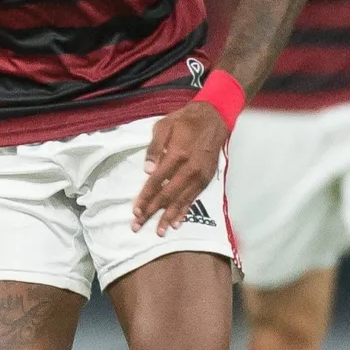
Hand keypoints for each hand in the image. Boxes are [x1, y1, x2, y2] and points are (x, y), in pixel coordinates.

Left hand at [133, 101, 225, 231]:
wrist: (214, 117)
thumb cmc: (185, 120)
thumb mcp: (164, 125)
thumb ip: (155, 147)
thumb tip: (147, 170)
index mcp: (177, 154)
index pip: (156, 181)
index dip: (145, 197)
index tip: (135, 211)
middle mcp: (189, 169)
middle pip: (167, 195)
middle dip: (152, 212)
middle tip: (138, 226)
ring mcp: (199, 175)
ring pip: (181, 201)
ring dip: (168, 217)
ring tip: (158, 232)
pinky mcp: (206, 178)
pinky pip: (193, 198)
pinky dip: (185, 211)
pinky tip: (176, 223)